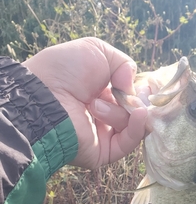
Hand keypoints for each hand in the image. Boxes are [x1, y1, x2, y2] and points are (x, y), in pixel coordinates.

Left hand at [23, 37, 146, 168]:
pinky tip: (139, 115)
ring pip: (130, 124)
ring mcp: (103, 134)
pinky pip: (128, 143)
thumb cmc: (65, 71)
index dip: (138, 89)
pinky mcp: (103, 151)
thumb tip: (133, 89)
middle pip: (134, 111)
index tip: (142, 85)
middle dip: (134, 101)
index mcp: (99, 91)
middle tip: (128, 95)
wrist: (45, 97)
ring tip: (95, 106)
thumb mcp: (97, 51)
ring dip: (118, 111)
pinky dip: (136, 128)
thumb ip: (123, 63)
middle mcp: (101, 113)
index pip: (130, 94)